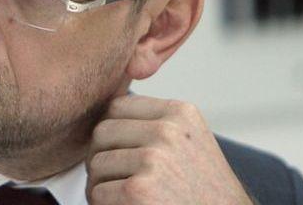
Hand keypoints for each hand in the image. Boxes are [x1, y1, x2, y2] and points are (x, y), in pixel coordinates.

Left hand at [85, 95, 253, 204]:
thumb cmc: (206, 193)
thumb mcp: (190, 143)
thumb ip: (156, 123)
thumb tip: (107, 111)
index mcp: (180, 113)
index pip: (118, 106)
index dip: (112, 133)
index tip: (122, 154)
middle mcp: (168, 131)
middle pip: (102, 133)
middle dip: (101, 157)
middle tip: (115, 179)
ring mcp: (153, 160)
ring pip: (96, 163)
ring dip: (101, 185)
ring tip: (123, 196)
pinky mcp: (138, 190)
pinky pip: (97, 192)